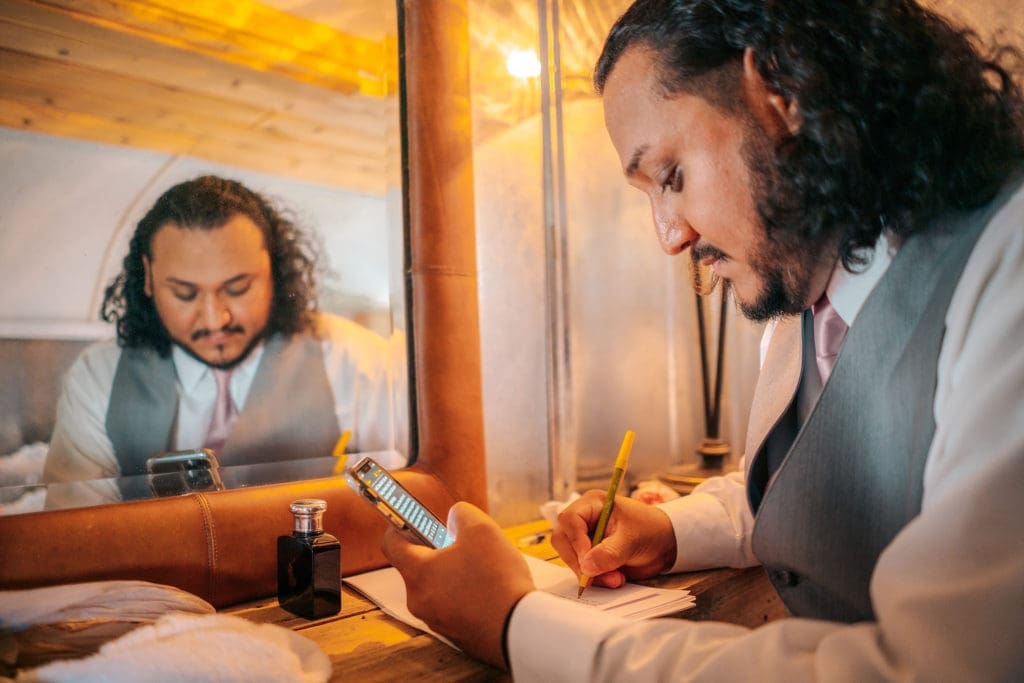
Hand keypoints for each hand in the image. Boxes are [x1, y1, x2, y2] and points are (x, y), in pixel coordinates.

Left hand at [381, 502, 534, 669]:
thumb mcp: (481, 529)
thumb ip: (461, 514)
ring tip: (482, 568)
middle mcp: (419, 600)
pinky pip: (452, 606)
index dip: (400, 526)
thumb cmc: (498, 579)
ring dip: (453, 573)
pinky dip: (464, 595)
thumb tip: (455, 517)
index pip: (391, 544)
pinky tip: (489, 589)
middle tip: (462, 543)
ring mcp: (436, 620)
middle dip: (438, 550)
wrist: (519, 629)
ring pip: (437, 587)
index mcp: (418, 573)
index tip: (414, 519)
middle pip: (418, 566)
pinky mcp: (455, 634)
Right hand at [550, 490, 675, 588]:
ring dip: (590, 574)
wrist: (665, 544)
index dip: (575, 541)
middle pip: (563, 540)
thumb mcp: (631, 540)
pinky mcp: (589, 555)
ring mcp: (585, 538)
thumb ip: (609, 553)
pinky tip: (615, 578)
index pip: (570, 520)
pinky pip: (581, 569)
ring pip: (570, 558)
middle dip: (579, 562)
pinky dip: (595, 578)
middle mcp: (584, 519)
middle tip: (597, 576)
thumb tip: (586, 567)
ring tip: (616, 579)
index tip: (588, 561)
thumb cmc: (650, 531)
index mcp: (592, 504)